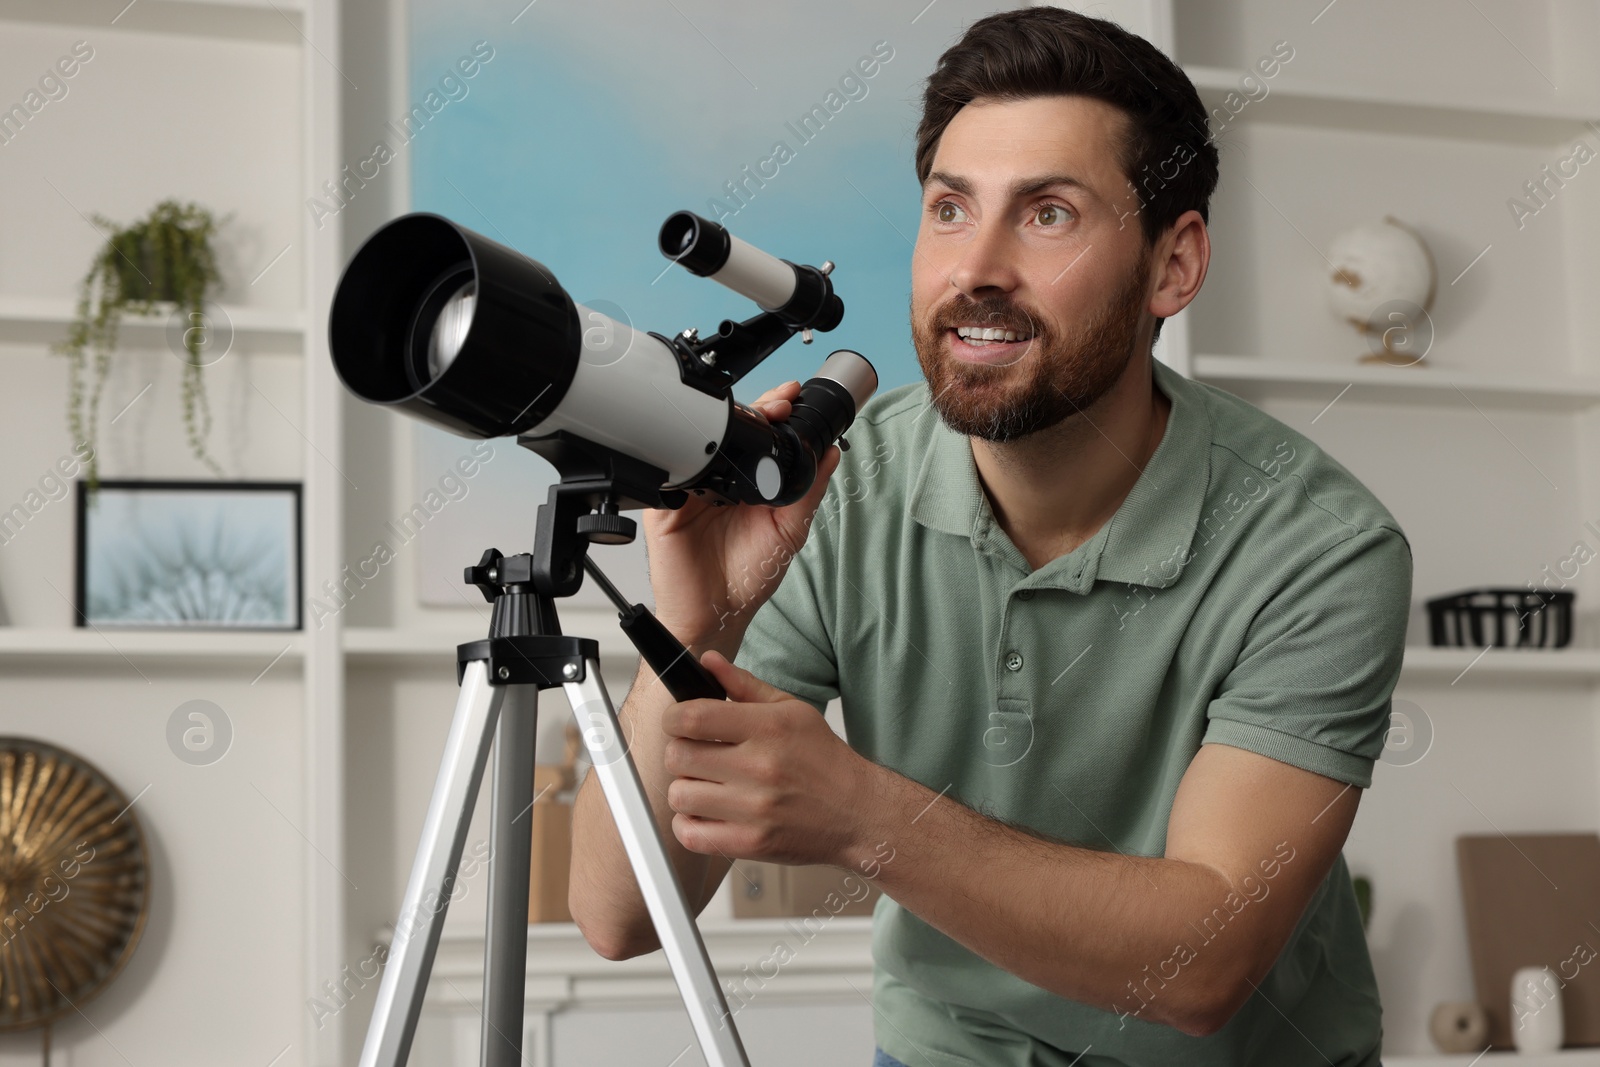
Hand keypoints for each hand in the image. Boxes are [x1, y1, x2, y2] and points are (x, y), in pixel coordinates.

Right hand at [642, 380, 840, 655]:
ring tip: (755, 419)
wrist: (716, 613)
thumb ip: (810, 491)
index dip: (776, 413)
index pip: (762, 437)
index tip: (792, 399)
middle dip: (757, 410)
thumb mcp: (790, 531)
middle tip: (778, 405)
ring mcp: (695, 490)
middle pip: (734, 432)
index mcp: (752, 484)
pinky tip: (710, 452)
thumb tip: (831, 454)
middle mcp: (723, 481)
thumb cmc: (749, 577)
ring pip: (704, 443)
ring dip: (726, 426)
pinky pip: (673, 473)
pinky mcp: (668, 504)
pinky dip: (687, 457)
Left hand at [661, 651, 873, 866]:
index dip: (673, 718)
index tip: (678, 723)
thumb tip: (708, 661)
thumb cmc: (823, 760)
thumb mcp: (791, 709)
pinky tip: (706, 813)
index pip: (692, 717)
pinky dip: (689, 824)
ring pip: (680, 795)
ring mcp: (754, 809)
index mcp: (768, 728)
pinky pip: (690, 834)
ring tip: (705, 785)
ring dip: (685, 788)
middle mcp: (760, 768)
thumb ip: (743, 685)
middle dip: (679, 752)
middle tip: (696, 754)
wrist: (858, 812)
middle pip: (678, 756)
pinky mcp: (750, 843)